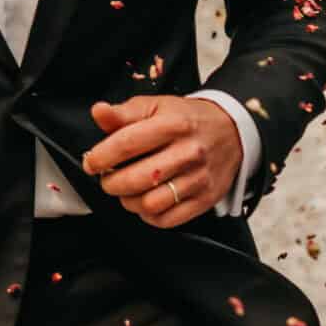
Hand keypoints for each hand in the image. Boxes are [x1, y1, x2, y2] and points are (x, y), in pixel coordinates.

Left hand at [81, 96, 241, 226]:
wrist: (232, 131)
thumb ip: (124, 112)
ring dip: (129, 201)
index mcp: (172, 124)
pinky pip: (168, 220)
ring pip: (150, 204)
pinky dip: (150, 216)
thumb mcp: (156, 106)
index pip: (126, 144)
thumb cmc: (187, 119)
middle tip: (108, 178)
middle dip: (111, 183)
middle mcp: (188, 152)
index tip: (92, 162)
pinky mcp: (205, 199)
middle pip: (136, 179)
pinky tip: (147, 201)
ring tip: (127, 190)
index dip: (101, 157)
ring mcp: (198, 178)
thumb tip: (98, 112)